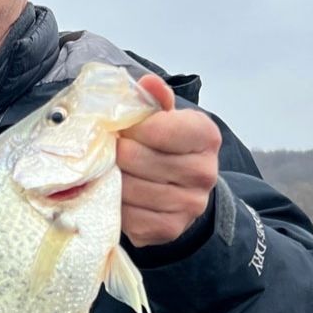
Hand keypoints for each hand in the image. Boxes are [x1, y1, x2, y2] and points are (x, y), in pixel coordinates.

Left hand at [117, 74, 221, 246]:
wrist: (181, 189)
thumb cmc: (165, 145)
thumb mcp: (163, 117)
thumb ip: (154, 100)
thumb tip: (148, 83)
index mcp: (205, 136)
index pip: (158, 128)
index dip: (131, 127)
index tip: (121, 127)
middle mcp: (204, 172)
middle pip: (136, 158)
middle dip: (115, 152)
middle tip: (108, 149)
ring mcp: (189, 204)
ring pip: (128, 188)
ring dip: (111, 178)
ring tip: (109, 169)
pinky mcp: (169, 229)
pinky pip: (128, 216)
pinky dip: (114, 204)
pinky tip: (114, 193)